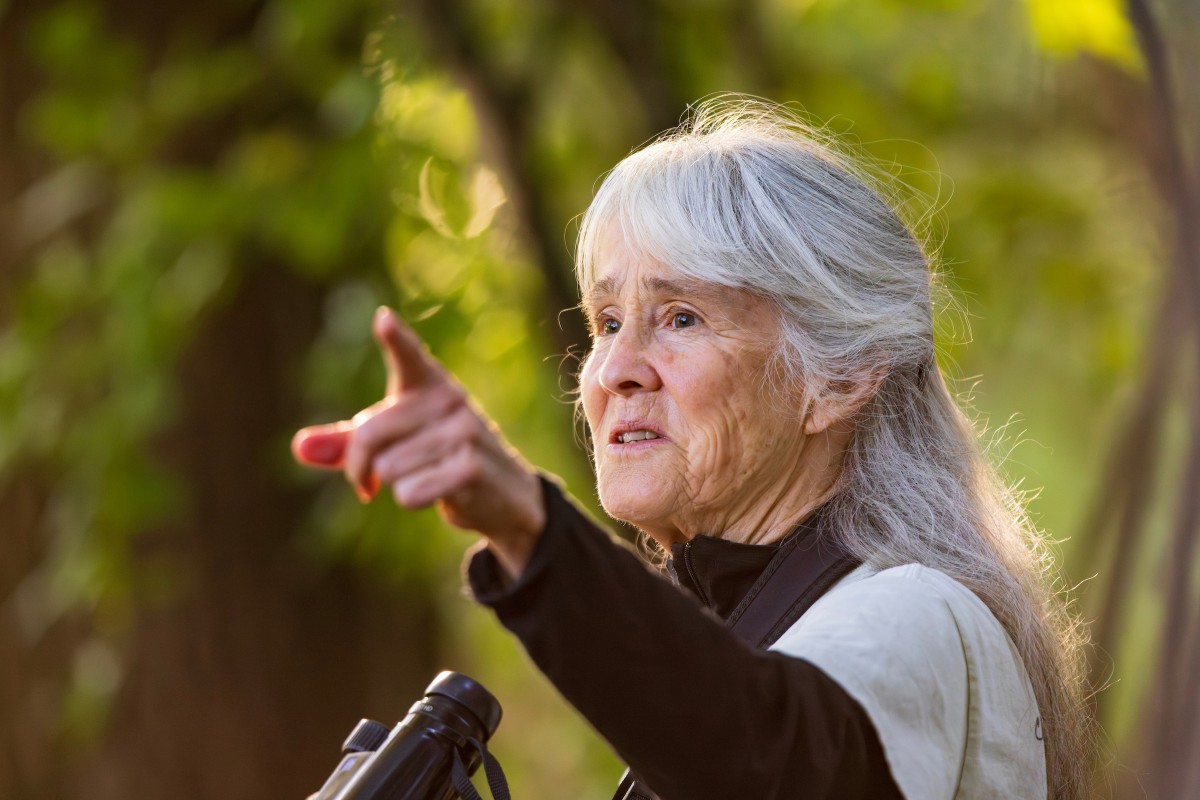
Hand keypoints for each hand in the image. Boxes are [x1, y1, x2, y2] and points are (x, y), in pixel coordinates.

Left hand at [292, 307, 543, 574]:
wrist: (504, 496)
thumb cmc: (438, 460)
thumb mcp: (394, 445)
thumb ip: (345, 444)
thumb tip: (299, 447)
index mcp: (429, 384)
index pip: (409, 357)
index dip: (395, 339)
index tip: (383, 319)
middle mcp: (449, 400)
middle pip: (369, 435)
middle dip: (358, 467)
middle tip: (367, 483)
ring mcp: (464, 432)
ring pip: (387, 469)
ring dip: (394, 486)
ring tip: (425, 478)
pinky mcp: (470, 468)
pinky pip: (409, 493)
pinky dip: (415, 500)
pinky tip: (441, 495)